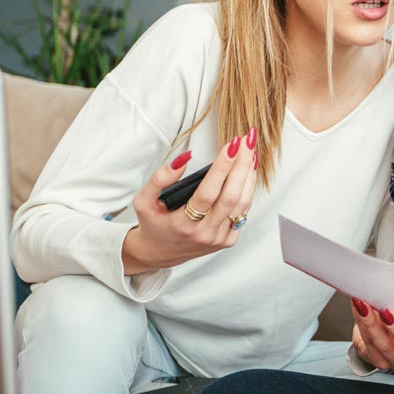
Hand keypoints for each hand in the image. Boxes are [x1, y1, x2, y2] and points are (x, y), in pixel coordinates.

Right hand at [122, 129, 257, 273]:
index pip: (207, 193)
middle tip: (246, 142)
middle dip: (241, 166)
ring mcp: (218, 238)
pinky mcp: (228, 240)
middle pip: (231, 196)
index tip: (232, 145)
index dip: (222, 168)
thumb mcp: (144, 201)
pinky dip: (248, 190)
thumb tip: (183, 160)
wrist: (161, 252)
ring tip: (250, 152)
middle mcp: (204, 234)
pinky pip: (243, 212)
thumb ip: (159, 179)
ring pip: (242, 204)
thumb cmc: (154, 223)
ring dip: (248, 175)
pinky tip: (247, 172)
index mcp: (183, 224)